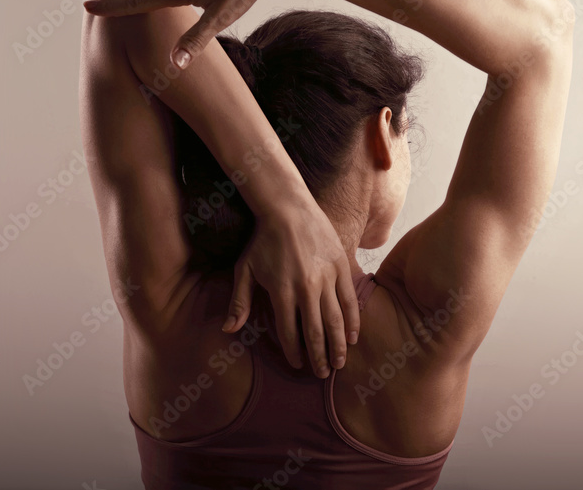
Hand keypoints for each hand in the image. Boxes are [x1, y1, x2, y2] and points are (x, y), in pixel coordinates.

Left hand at [225, 198, 359, 378]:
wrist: (288, 208)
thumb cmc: (262, 240)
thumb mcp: (244, 270)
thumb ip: (240, 301)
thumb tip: (229, 330)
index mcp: (281, 291)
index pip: (289, 331)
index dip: (294, 352)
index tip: (298, 366)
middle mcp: (306, 288)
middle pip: (315, 331)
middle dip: (319, 356)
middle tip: (322, 374)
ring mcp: (327, 277)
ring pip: (335, 319)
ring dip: (338, 345)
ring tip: (339, 364)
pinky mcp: (341, 266)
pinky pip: (350, 299)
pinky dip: (353, 320)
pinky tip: (353, 337)